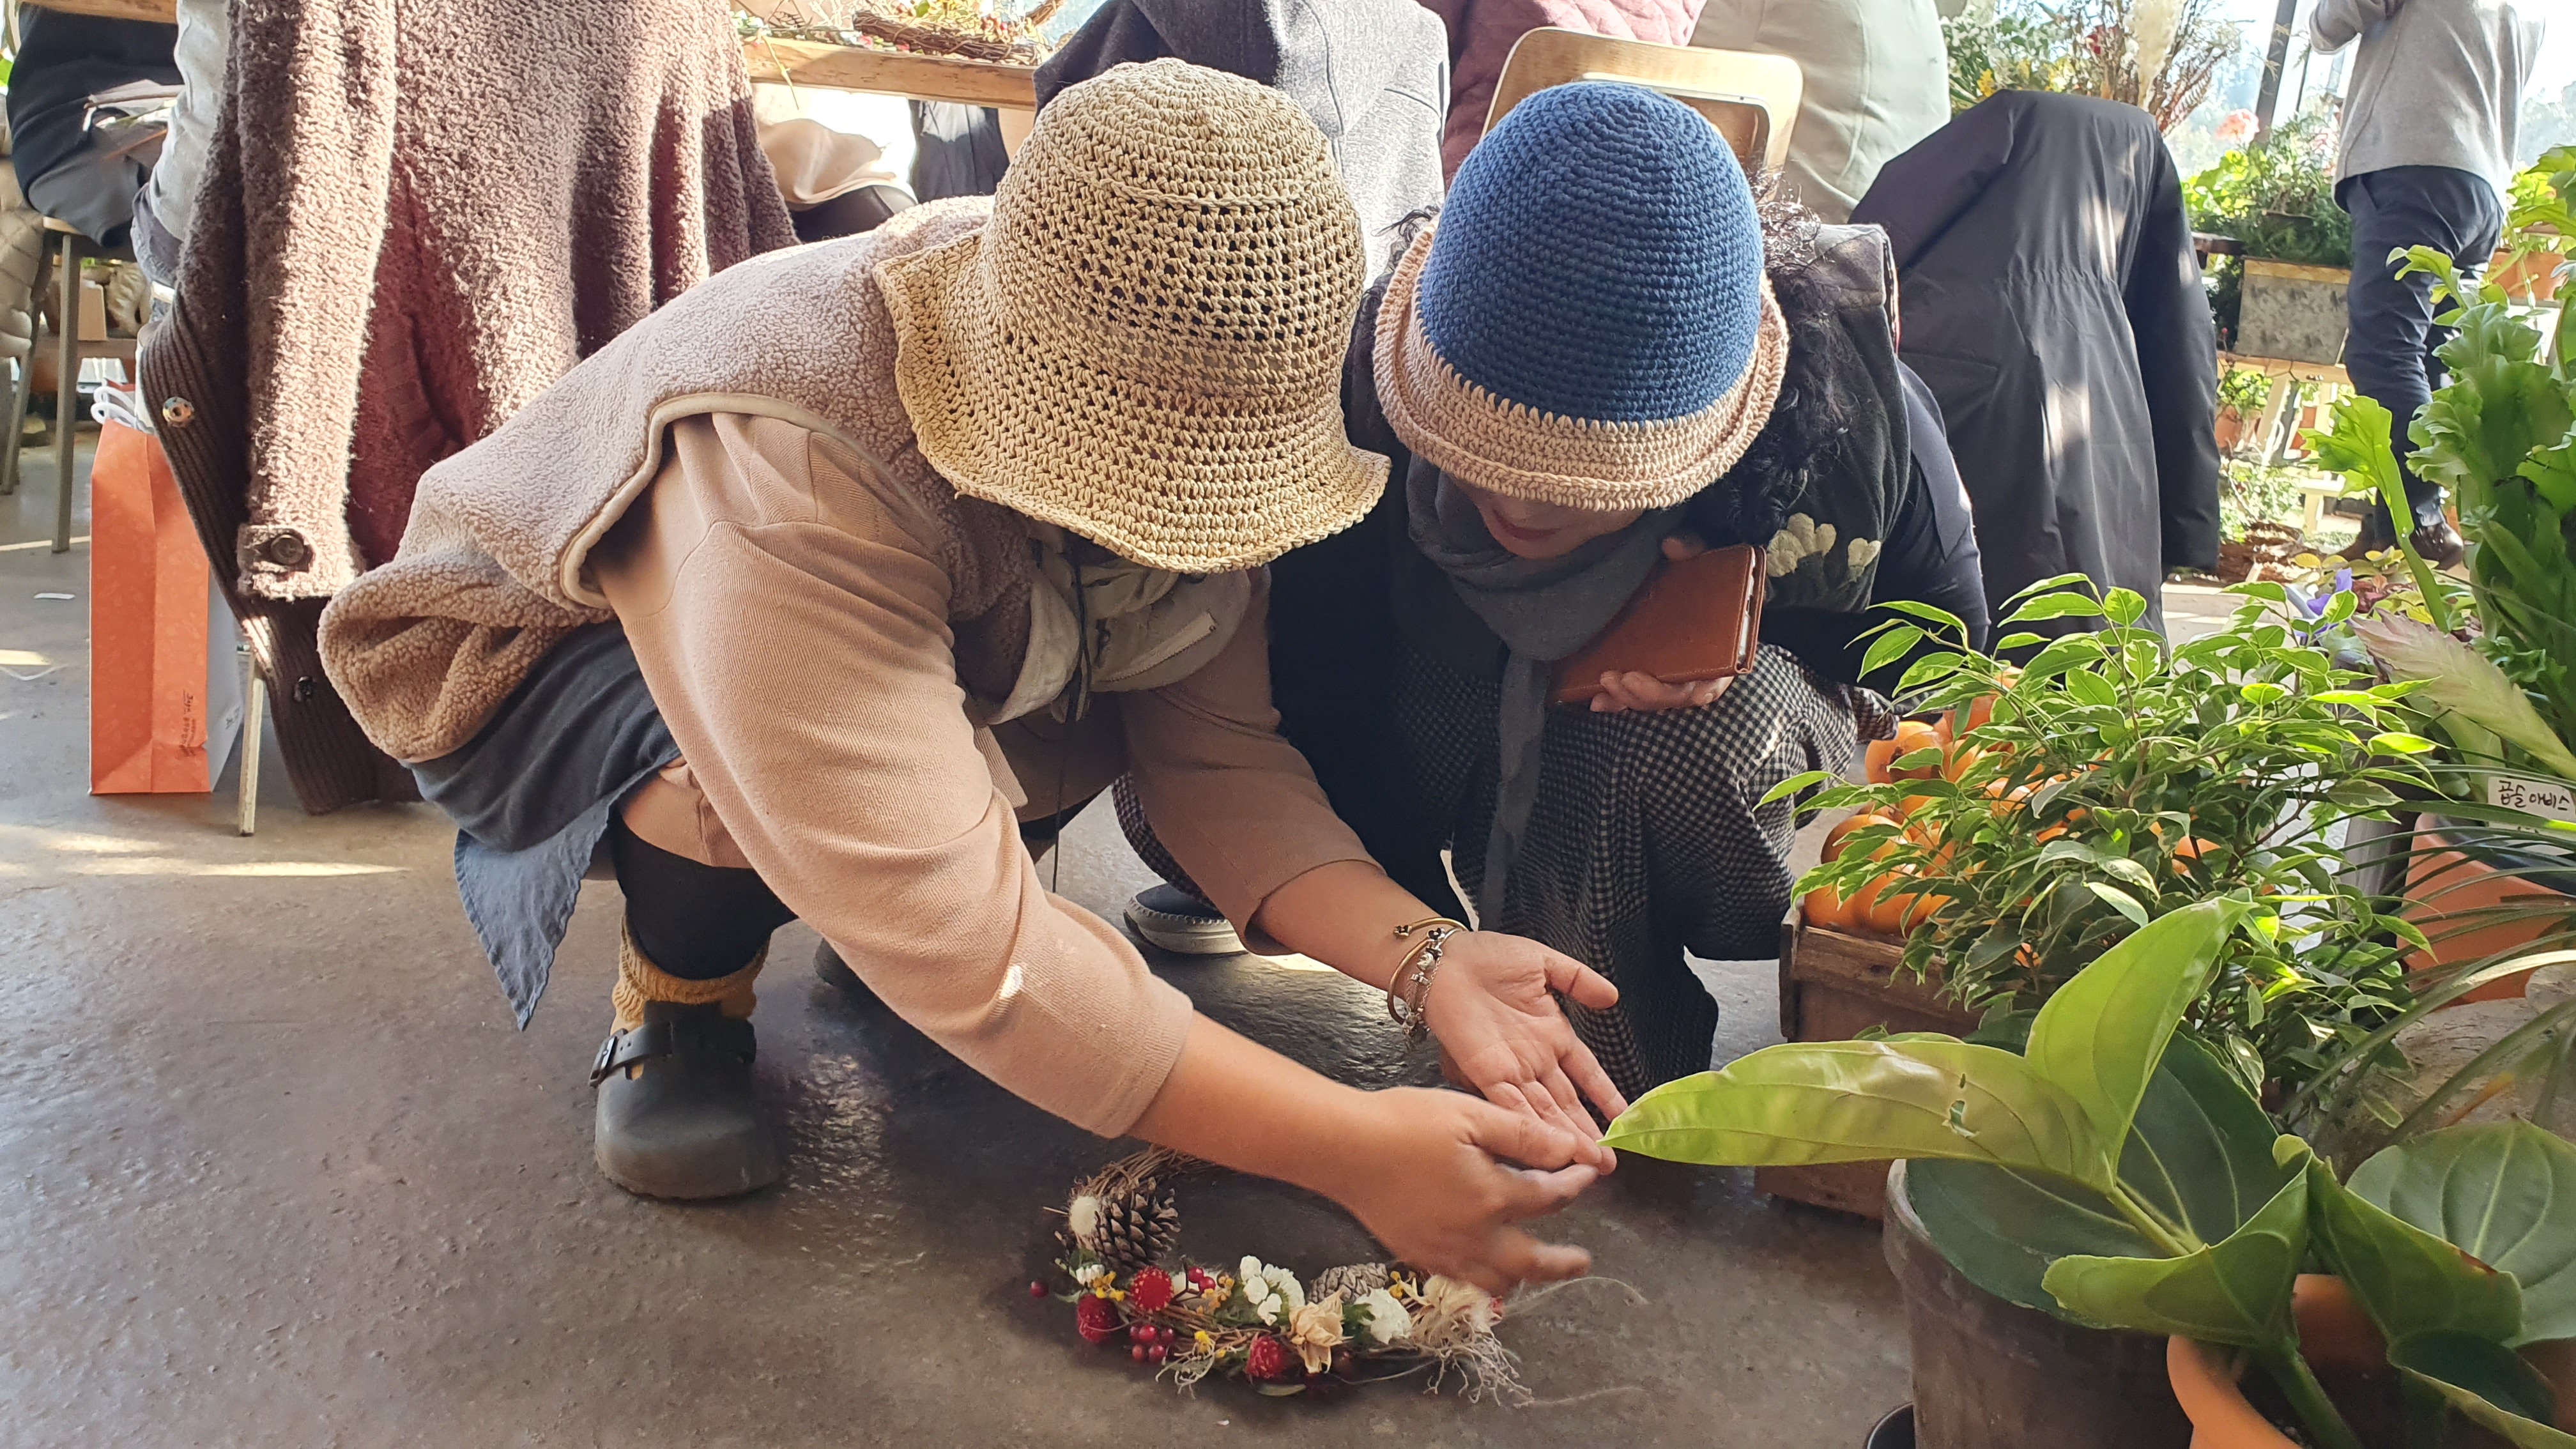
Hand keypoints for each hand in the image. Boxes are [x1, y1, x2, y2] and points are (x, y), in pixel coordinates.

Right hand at [1323, 1087, 1598, 1293]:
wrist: (1343, 1149)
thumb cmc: (1405, 1123)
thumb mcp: (1471, 1115)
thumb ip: (1524, 1136)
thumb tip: (1571, 1151)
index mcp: (1493, 1196)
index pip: (1551, 1198)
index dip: (1575, 1184)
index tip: (1588, 1173)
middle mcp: (1473, 1235)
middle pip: (1530, 1262)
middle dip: (1561, 1263)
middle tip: (1581, 1263)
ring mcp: (1442, 1251)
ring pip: (1494, 1280)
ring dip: (1521, 1275)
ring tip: (1531, 1267)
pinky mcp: (1415, 1254)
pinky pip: (1459, 1278)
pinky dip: (1480, 1276)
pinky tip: (1480, 1262)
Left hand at [1422, 931, 1626, 1167]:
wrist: (1443, 959)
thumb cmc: (1488, 958)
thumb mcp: (1543, 964)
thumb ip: (1579, 980)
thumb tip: (1612, 996)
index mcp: (1551, 1034)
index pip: (1587, 1072)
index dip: (1605, 1095)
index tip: (1625, 1119)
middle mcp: (1534, 1059)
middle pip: (1567, 1102)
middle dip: (1588, 1133)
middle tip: (1609, 1162)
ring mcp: (1511, 1069)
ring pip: (1544, 1112)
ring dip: (1565, 1138)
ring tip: (1588, 1163)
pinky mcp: (1485, 1072)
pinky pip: (1511, 1103)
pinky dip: (1529, 1125)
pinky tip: (1547, 1145)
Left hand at [1588, 535, 1734, 712]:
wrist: (1699, 572)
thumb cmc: (1707, 567)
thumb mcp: (1704, 552)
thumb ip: (1693, 546)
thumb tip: (1672, 545)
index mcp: (1725, 649)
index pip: (1708, 685)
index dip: (1682, 690)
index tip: (1656, 683)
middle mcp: (1703, 668)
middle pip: (1675, 696)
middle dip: (1645, 694)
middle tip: (1615, 678)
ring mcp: (1678, 672)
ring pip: (1655, 699)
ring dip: (1627, 698)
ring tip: (1603, 684)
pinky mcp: (1656, 671)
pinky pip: (1639, 694)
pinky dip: (1619, 700)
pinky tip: (1596, 700)